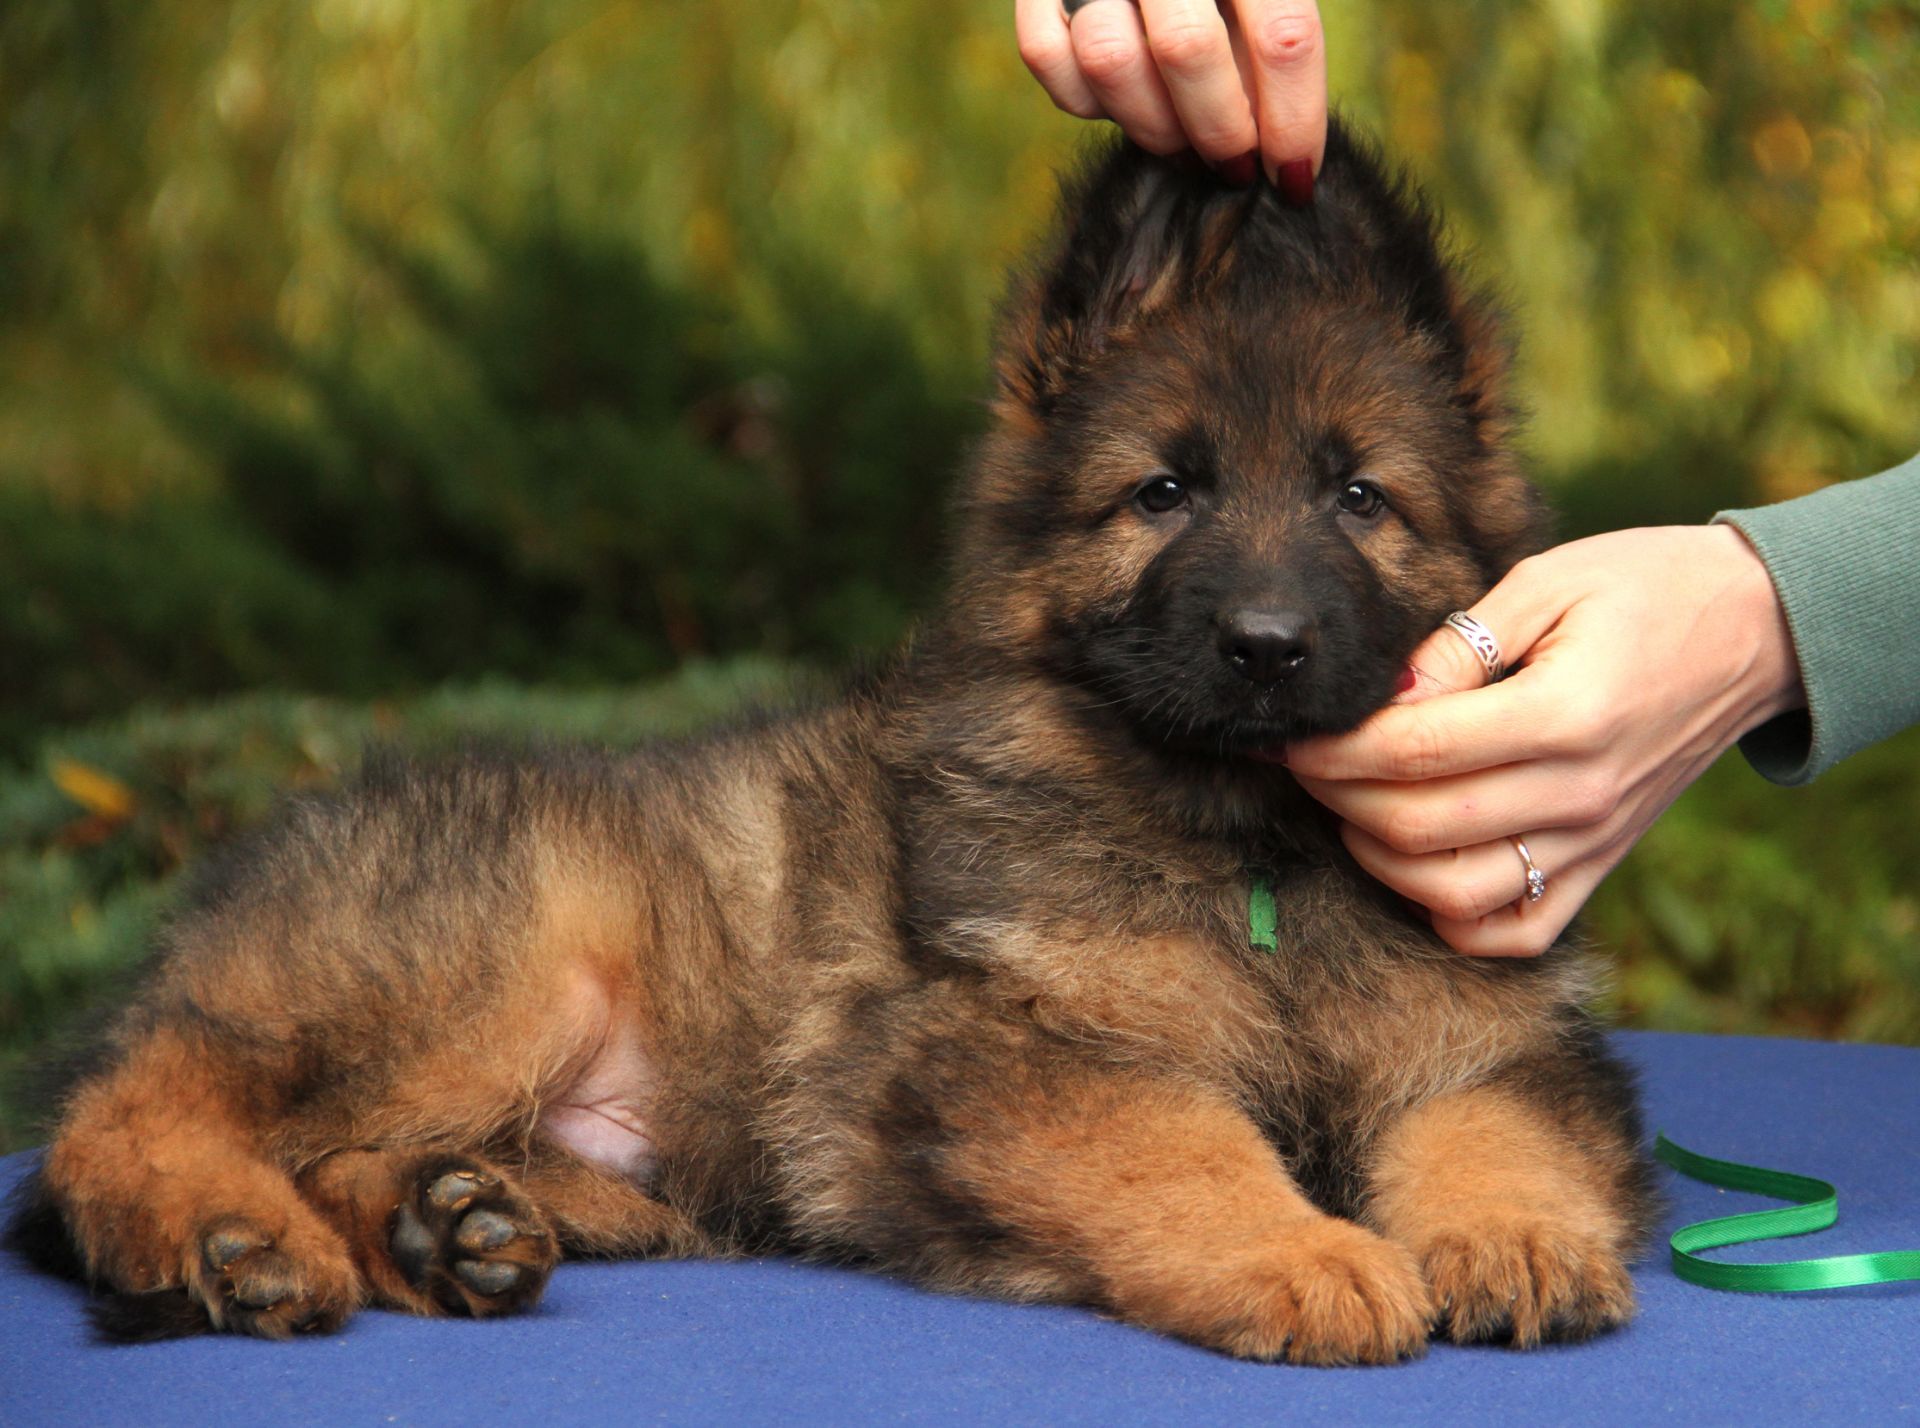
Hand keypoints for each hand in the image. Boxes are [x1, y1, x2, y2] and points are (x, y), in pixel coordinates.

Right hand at [1015, 0, 1325, 196]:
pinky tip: (1118, 102)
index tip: (1295, 177)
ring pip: (1109, 58)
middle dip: (1219, 130)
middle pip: (1189, 50)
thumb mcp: (1256, 6)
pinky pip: (1046, 54)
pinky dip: (1083, 96)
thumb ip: (1272, 51)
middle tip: (1233, 165)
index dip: (1294, 119)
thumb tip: (1289, 155)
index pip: (1283, 36)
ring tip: (1179, 137)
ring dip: (1151, 123)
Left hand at [1284, 527, 1805, 956]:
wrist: (1759, 632)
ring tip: (1354, 807)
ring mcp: (1594, 841)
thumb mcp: (1548, 584)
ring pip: (1454, 895)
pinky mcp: (1601, 866)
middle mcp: (1582, 793)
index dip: (1337, 748)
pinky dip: (1451, 915)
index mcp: (1566, 714)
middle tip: (1309, 763)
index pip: (1417, 750)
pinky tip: (1420, 866)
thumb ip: (1458, 646)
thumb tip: (1383, 700)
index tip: (1294, 734)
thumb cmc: (1647, 589)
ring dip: (1379, 859)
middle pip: (1419, 828)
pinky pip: (1514, 931)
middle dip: (1338, 797)